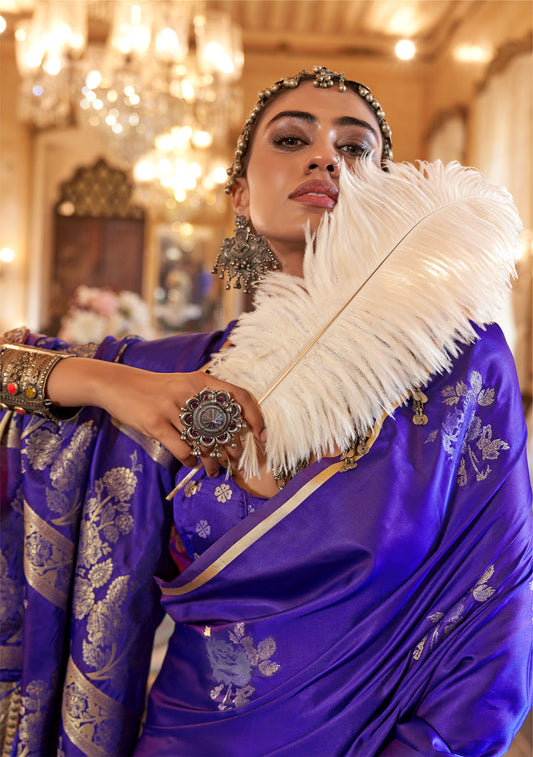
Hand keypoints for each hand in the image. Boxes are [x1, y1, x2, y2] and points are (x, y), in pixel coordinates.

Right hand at [46, 358, 264, 475]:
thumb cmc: (156, 390)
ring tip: (214, 471)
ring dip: (213, 461)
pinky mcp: (155, 423)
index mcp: (201, 381)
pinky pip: (182, 449)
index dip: (255, 417)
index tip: (261, 436)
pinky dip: (190, 460)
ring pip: (203, 442)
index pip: (239, 396)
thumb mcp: (183, 385)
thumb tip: (231, 428)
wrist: (118, 384)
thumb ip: (205, 401)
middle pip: (223, 426)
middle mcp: (189, 392)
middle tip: (235, 462)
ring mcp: (171, 407)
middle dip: (233, 449)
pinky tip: (191, 462)